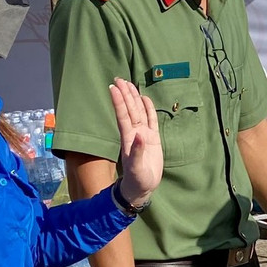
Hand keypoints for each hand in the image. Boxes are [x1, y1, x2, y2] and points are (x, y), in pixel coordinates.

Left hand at [111, 78, 162, 204]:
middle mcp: (135, 133)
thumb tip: (139, 136)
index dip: (119, 102)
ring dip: (134, 98)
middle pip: (130, 110)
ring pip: (139, 112)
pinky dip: (148, 109)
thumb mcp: (137, 169)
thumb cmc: (137, 180)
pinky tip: (145, 98)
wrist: (142, 187)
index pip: (123, 116)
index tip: (114, 87)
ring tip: (129, 84)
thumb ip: (137, 152)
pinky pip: (151, 120)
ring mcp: (144, 135)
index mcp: (129, 138)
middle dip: (125, 94)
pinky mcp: (153, 139)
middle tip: (119, 78)